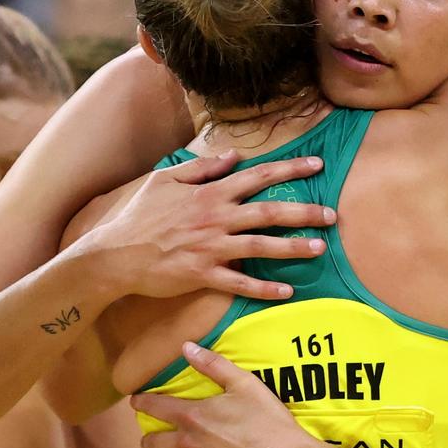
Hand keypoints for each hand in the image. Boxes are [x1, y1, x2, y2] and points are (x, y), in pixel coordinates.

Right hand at [79, 152, 335, 300]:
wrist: (114, 255)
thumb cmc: (139, 216)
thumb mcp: (165, 180)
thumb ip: (202, 167)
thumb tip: (234, 155)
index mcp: (209, 193)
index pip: (258, 176)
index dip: (290, 170)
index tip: (318, 166)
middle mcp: (215, 218)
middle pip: (269, 212)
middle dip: (304, 212)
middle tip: (333, 215)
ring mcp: (210, 248)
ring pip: (261, 247)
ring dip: (293, 248)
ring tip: (320, 248)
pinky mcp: (203, 275)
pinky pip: (240, 282)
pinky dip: (265, 288)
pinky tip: (288, 292)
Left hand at [131, 342, 316, 447]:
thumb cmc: (267, 419)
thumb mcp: (244, 383)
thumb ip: (212, 365)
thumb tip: (185, 346)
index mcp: (192, 416)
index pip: (154, 407)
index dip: (141, 402)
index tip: (134, 401)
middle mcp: (187, 444)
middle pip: (152, 444)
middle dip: (150, 440)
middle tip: (154, 439)